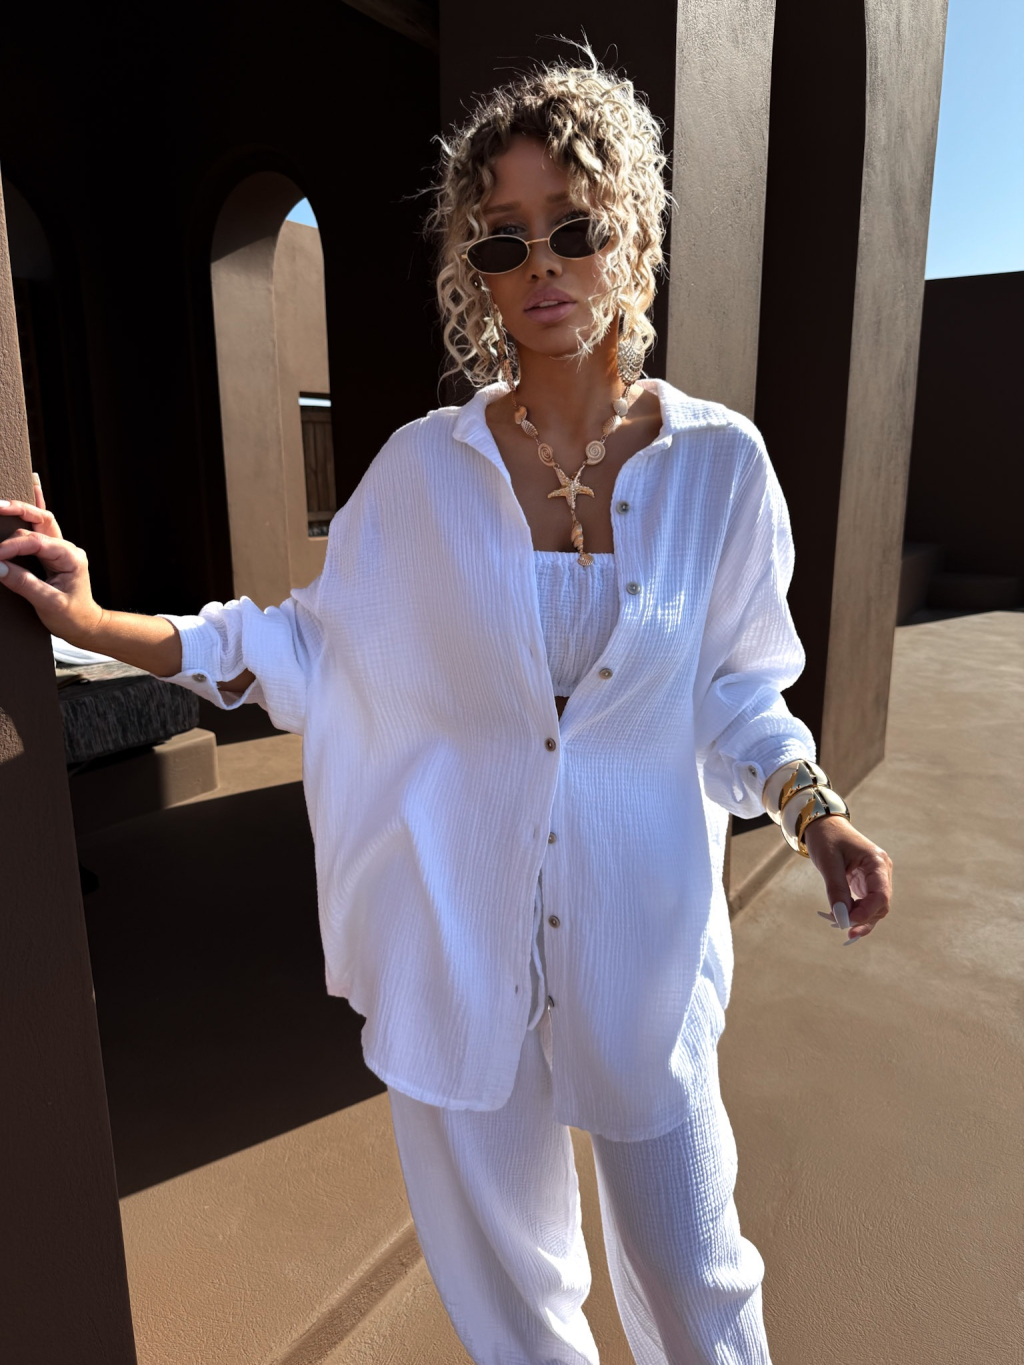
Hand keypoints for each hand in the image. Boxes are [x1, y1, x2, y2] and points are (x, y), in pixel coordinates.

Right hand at [0, 482, 104, 642]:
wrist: (86, 625)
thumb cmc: (72, 616)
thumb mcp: (48, 603)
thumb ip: (24, 584)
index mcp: (70, 557)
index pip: (36, 542)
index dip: (12, 546)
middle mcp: (67, 548)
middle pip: (41, 520)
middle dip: (17, 512)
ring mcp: (60, 549)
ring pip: (40, 520)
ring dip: (23, 507)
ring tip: (7, 496)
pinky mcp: (52, 554)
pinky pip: (41, 527)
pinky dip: (32, 511)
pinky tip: (33, 487)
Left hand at [802, 815, 892, 944]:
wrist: (823, 824)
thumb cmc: (826, 838)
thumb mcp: (828, 862)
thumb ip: (836, 889)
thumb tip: (841, 918)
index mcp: (877, 862)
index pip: (881, 895)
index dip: (866, 913)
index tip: (846, 922)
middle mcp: (881, 871)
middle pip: (881, 905)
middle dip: (863, 918)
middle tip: (840, 926)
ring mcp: (876, 878)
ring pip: (875, 907)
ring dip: (860, 919)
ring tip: (839, 923)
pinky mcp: (867, 882)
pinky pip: (867, 903)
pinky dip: (856, 912)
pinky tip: (843, 918)